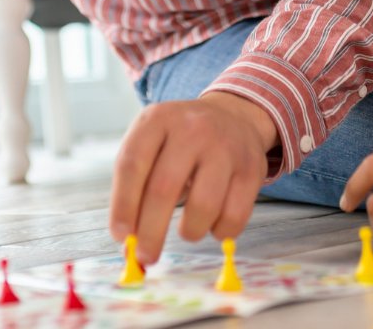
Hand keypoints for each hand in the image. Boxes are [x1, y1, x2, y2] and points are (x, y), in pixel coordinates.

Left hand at [109, 91, 276, 263]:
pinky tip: (212, 223)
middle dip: (151, 232)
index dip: (123, 204)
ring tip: (186, 230)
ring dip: (189, 232)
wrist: (232, 115)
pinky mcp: (251, 168)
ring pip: (203, 206)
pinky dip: (219, 231)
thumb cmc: (182, 139)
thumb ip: (136, 185)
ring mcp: (224, 146)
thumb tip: (128, 241)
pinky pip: (234, 216)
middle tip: (146, 257)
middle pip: (163, 189)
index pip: (132, 163)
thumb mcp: (153, 142)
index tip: (121, 235)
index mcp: (158, 119)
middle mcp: (191, 127)